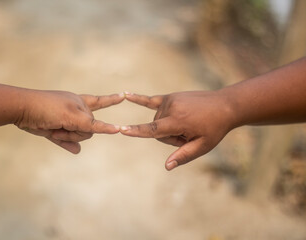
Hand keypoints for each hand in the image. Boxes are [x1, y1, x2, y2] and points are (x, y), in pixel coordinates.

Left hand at [16, 90, 123, 153]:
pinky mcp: (55, 131)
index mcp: (81, 102)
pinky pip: (67, 142)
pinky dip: (70, 145)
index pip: (101, 103)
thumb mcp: (71, 115)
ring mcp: (66, 122)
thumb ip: (89, 124)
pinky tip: (75, 150)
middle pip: (89, 128)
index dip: (112, 100)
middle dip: (78, 131)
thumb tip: (108, 131)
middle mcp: (75, 111)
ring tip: (54, 130)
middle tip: (62, 125)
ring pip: (79, 137)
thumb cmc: (48, 108)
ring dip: (68, 137)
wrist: (22, 110)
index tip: (123, 96)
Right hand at [120, 91, 235, 169]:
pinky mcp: (171, 97)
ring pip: (158, 121)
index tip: (121, 129)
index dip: (137, 131)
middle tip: (189, 133)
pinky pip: (151, 100)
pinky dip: (138, 98)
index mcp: (178, 121)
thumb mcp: (203, 146)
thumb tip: (166, 166)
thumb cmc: (215, 128)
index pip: (153, 129)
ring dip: (169, 126)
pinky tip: (126, 94)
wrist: (225, 105)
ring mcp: (170, 100)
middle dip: (170, 136)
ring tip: (187, 124)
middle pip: (157, 130)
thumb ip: (183, 156)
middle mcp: (171, 108)